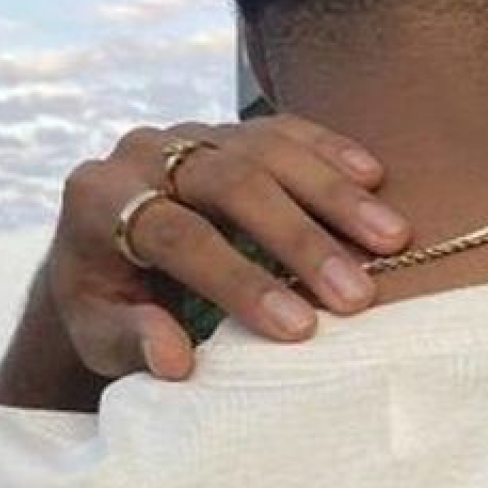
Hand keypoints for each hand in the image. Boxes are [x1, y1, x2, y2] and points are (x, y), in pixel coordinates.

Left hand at [48, 114, 412, 381]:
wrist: (107, 258)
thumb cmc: (109, 308)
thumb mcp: (98, 337)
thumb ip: (129, 341)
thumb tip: (171, 357)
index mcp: (96, 201)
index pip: (177, 234)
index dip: (239, 280)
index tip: (298, 328)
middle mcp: (142, 153)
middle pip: (230, 182)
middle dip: (299, 240)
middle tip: (356, 295)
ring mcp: (191, 134)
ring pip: (267, 149)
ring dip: (334, 196)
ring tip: (391, 239)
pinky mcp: (232, 130)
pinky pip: (285, 131)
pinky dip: (332, 152)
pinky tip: (375, 180)